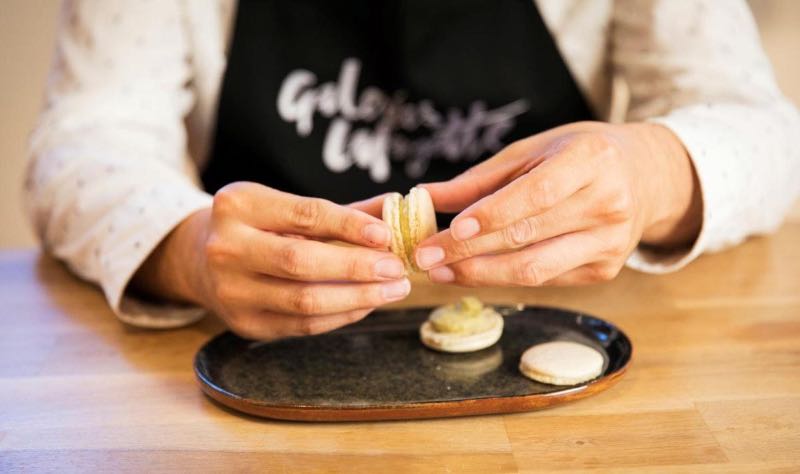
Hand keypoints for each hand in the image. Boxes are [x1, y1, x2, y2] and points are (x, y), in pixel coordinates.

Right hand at [133, 182, 409, 339]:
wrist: (200, 259)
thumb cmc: (257, 226)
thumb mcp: (285, 206)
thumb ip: (340, 212)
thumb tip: (394, 210)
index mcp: (238, 205)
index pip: (304, 214)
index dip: (349, 226)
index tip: (386, 235)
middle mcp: (227, 248)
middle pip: (301, 262)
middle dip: (357, 267)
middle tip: (396, 268)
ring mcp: (231, 291)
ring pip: (304, 301)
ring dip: (358, 298)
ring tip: (393, 290)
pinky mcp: (244, 324)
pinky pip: (302, 326)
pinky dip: (341, 316)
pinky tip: (367, 304)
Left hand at [414, 121, 701, 285]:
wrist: (645, 177)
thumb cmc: (579, 156)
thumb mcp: (534, 151)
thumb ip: (481, 178)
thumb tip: (425, 197)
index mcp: (592, 160)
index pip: (536, 194)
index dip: (492, 215)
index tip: (451, 229)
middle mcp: (608, 204)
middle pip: (529, 236)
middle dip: (469, 250)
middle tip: (425, 256)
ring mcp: (610, 243)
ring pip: (535, 269)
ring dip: (481, 273)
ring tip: (441, 270)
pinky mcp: (605, 270)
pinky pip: (545, 279)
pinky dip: (504, 278)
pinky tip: (472, 272)